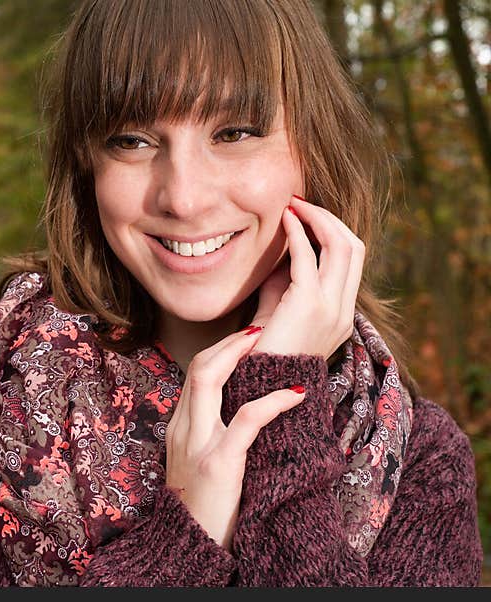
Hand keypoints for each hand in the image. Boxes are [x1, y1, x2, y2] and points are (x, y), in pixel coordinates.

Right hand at [164, 327, 306, 551]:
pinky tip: (296, 394)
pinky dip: (273, 401)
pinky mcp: (219, 463)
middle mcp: (184, 430)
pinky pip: (247, 420)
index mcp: (180, 428)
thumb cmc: (203, 506)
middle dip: (229, 341)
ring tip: (268, 342)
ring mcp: (198, 444)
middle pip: (198, 367)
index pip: (194, 374)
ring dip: (240, 354)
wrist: (190, 545)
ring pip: (208, 380)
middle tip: (259, 327)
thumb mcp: (197, 463)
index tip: (248, 336)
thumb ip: (208, 434)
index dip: (221, 349)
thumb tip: (239, 412)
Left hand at [250, 195, 365, 359]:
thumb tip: (280, 252)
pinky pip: (308, 257)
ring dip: (318, 219)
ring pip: (342, 246)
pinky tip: (285, 219)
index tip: (309, 216)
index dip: (334, 231)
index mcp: (341, 314)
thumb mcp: (278, 313)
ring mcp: (331, 307)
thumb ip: (283, 284)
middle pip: (354, 247)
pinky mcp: (309, 304)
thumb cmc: (262, 352)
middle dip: (330, 219)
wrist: (260, 384)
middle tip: (302, 202)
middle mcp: (343, 310)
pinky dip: (298, 233)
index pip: (352, 260)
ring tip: (295, 204)